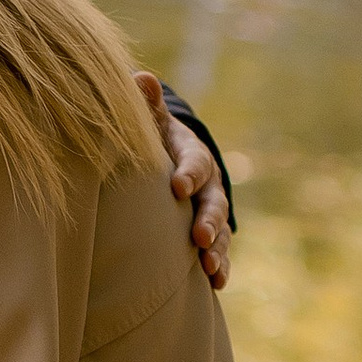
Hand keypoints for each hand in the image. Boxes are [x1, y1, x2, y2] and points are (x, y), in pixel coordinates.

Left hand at [138, 71, 231, 294]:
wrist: (173, 162)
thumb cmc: (155, 142)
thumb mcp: (151, 123)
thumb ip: (146, 106)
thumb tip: (139, 78)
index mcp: (192, 155)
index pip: (194, 161)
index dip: (188, 172)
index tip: (176, 186)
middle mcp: (208, 185)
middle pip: (213, 201)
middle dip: (208, 219)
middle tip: (199, 236)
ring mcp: (212, 212)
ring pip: (221, 231)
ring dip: (218, 249)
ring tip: (210, 267)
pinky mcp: (211, 235)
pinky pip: (220, 252)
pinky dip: (221, 267)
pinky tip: (217, 283)